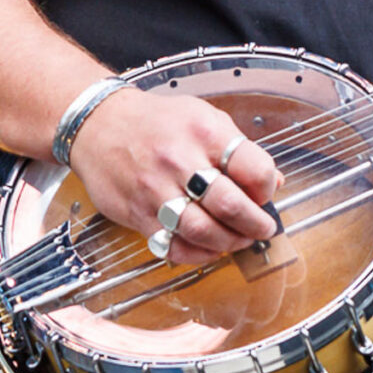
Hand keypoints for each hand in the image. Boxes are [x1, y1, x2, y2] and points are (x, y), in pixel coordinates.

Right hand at [64, 87, 286, 263]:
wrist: (99, 124)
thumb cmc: (156, 121)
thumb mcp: (204, 118)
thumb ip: (240, 150)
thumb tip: (274, 183)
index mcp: (205, 133)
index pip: (253, 168)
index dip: (267, 188)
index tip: (266, 194)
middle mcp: (180, 161)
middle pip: (230, 206)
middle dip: (255, 224)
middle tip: (263, 229)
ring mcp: (156, 190)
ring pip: (202, 231)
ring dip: (229, 242)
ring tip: (239, 239)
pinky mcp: (138, 214)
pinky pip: (173, 246)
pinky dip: (198, 254)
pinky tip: (209, 247)